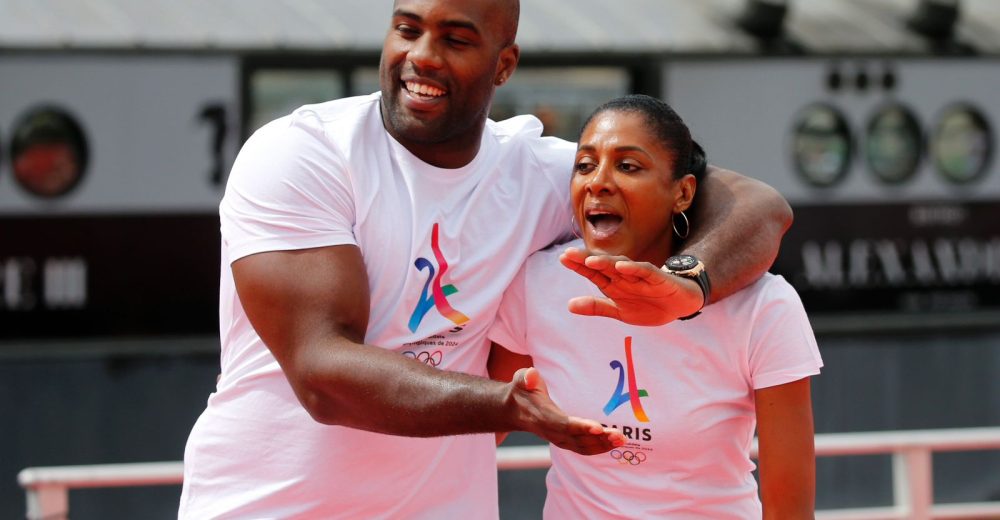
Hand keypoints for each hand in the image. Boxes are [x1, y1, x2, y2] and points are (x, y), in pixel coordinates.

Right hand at [509, 367, 623, 454]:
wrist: (513, 410)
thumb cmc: (521, 390)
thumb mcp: (520, 379)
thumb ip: (526, 378)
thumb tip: (531, 376)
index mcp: (542, 416)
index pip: (563, 424)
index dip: (580, 427)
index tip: (598, 427)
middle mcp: (551, 431)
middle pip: (577, 439)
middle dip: (600, 439)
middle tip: (620, 436)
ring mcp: (558, 439)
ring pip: (582, 447)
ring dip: (603, 445)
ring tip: (622, 440)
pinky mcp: (564, 441)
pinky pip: (583, 449)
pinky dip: (599, 448)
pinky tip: (613, 443)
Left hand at [560, 247, 702, 325]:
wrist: (680, 307)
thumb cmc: (648, 305)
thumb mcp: (619, 311)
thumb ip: (596, 307)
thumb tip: (569, 305)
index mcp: (614, 284)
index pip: (593, 273)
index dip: (578, 266)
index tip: (563, 258)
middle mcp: (624, 276)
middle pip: (603, 266)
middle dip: (586, 260)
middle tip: (569, 254)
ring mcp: (640, 276)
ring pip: (621, 265)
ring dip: (606, 262)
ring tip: (589, 261)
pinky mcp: (657, 278)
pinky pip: (644, 271)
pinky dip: (633, 268)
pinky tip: (621, 267)